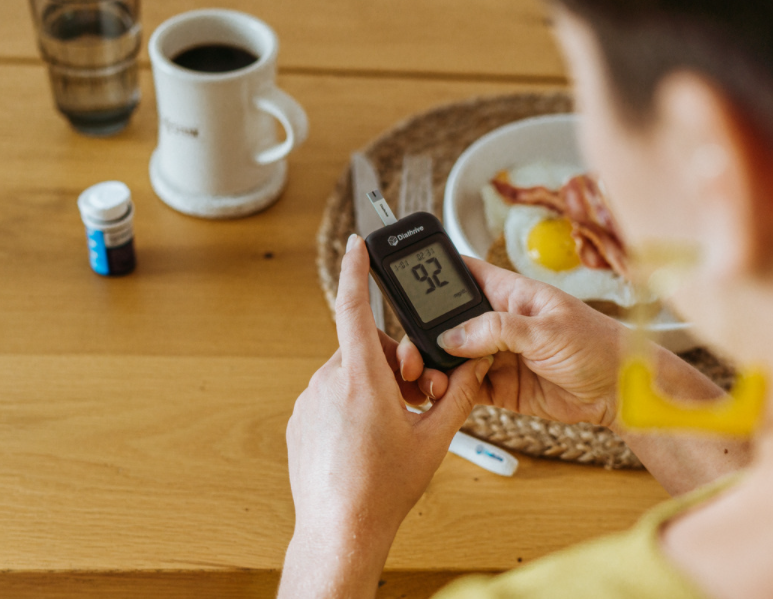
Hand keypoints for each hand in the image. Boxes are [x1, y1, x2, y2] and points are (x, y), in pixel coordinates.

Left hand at [279, 234, 490, 598]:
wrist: (341, 528)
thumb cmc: (385, 488)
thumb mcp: (435, 438)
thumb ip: (457, 393)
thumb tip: (473, 366)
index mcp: (362, 379)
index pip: (354, 307)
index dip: (357, 270)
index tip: (358, 244)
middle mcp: (328, 382)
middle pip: (365, 348)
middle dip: (390, 364)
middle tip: (411, 401)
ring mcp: (308, 401)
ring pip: (347, 373)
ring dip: (371, 387)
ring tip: (387, 429)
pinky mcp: (299, 419)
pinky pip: (329, 396)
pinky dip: (349, 406)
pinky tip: (363, 441)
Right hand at [397, 257, 626, 427]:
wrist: (620, 391)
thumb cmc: (597, 345)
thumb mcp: (547, 330)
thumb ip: (498, 330)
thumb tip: (453, 336)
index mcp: (510, 293)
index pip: (463, 274)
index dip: (433, 273)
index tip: (404, 276)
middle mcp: (497, 323)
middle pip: (447, 321)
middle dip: (424, 331)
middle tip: (409, 347)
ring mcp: (496, 355)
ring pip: (450, 357)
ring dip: (434, 366)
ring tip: (425, 376)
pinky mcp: (499, 387)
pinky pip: (463, 387)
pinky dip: (448, 391)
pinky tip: (439, 393)